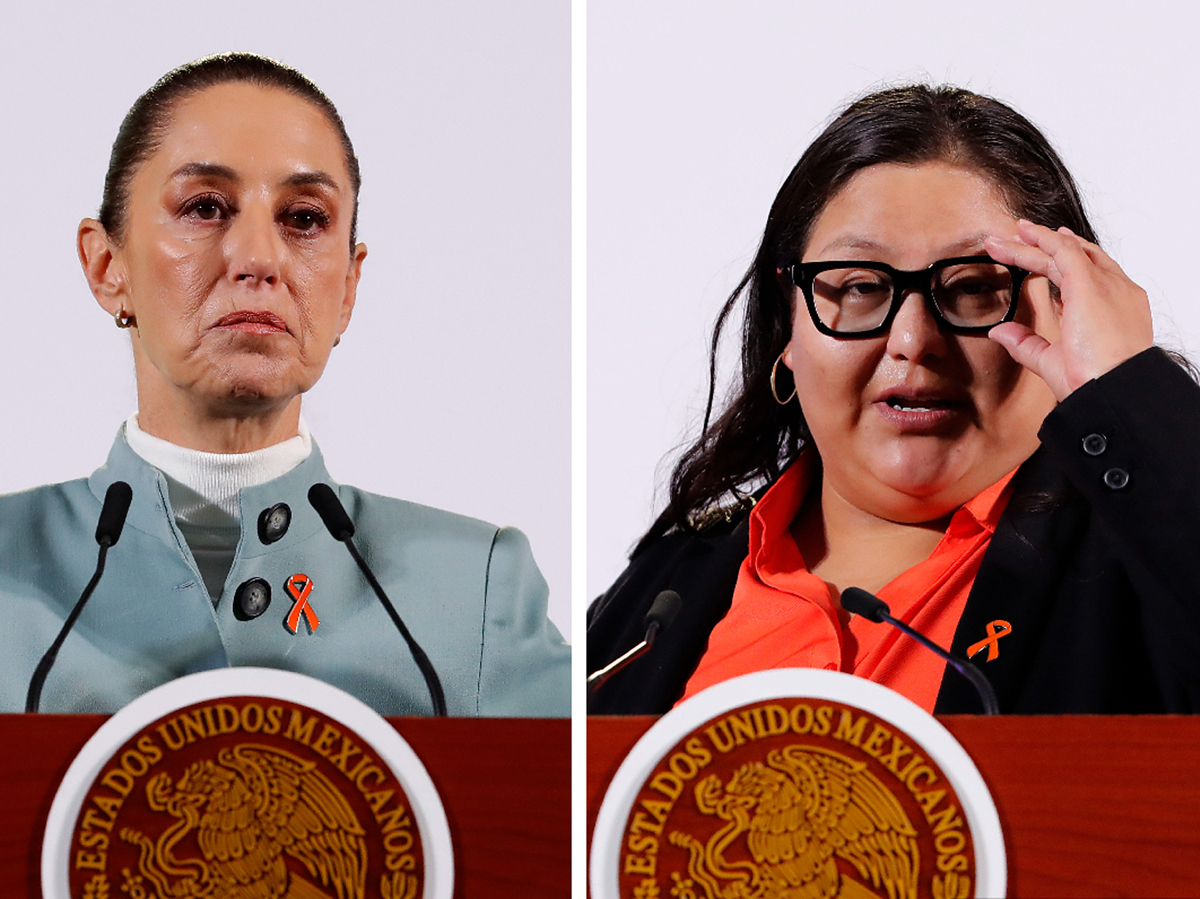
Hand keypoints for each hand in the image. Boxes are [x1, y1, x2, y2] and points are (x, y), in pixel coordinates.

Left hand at [984, 219, 1152, 401]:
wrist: (1112, 389)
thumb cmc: (1092, 383)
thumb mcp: (1052, 360)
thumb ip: (1026, 343)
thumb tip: (999, 332)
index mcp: (1115, 307)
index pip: (1090, 273)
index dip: (1065, 259)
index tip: (1044, 252)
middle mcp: (1114, 290)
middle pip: (1077, 256)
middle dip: (1045, 245)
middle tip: (1017, 236)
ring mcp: (1104, 284)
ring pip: (1063, 251)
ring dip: (1034, 241)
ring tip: (1008, 234)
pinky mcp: (1087, 283)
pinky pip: (1062, 250)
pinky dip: (1042, 239)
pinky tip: (1023, 234)